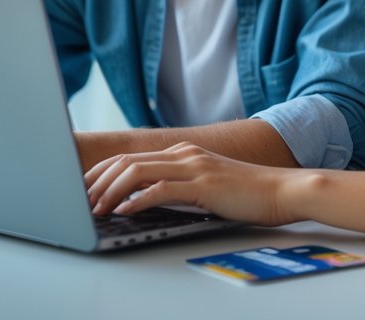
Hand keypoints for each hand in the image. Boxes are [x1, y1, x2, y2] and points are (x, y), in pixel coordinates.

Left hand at [83, 142, 302, 226]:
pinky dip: (137, 200)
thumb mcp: (207, 185)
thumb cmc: (248, 194)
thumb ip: (180, 187)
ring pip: (137, 172)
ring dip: (111, 192)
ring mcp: (194, 166)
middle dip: (98, 182)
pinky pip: (161, 189)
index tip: (85, 189)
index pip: (131, 158)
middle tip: (81, 202)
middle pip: (127, 162)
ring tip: (96, 209)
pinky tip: (124, 212)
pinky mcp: (203, 184)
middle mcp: (184, 154)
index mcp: (183, 152)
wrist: (283, 190)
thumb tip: (147, 201)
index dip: (103, 172)